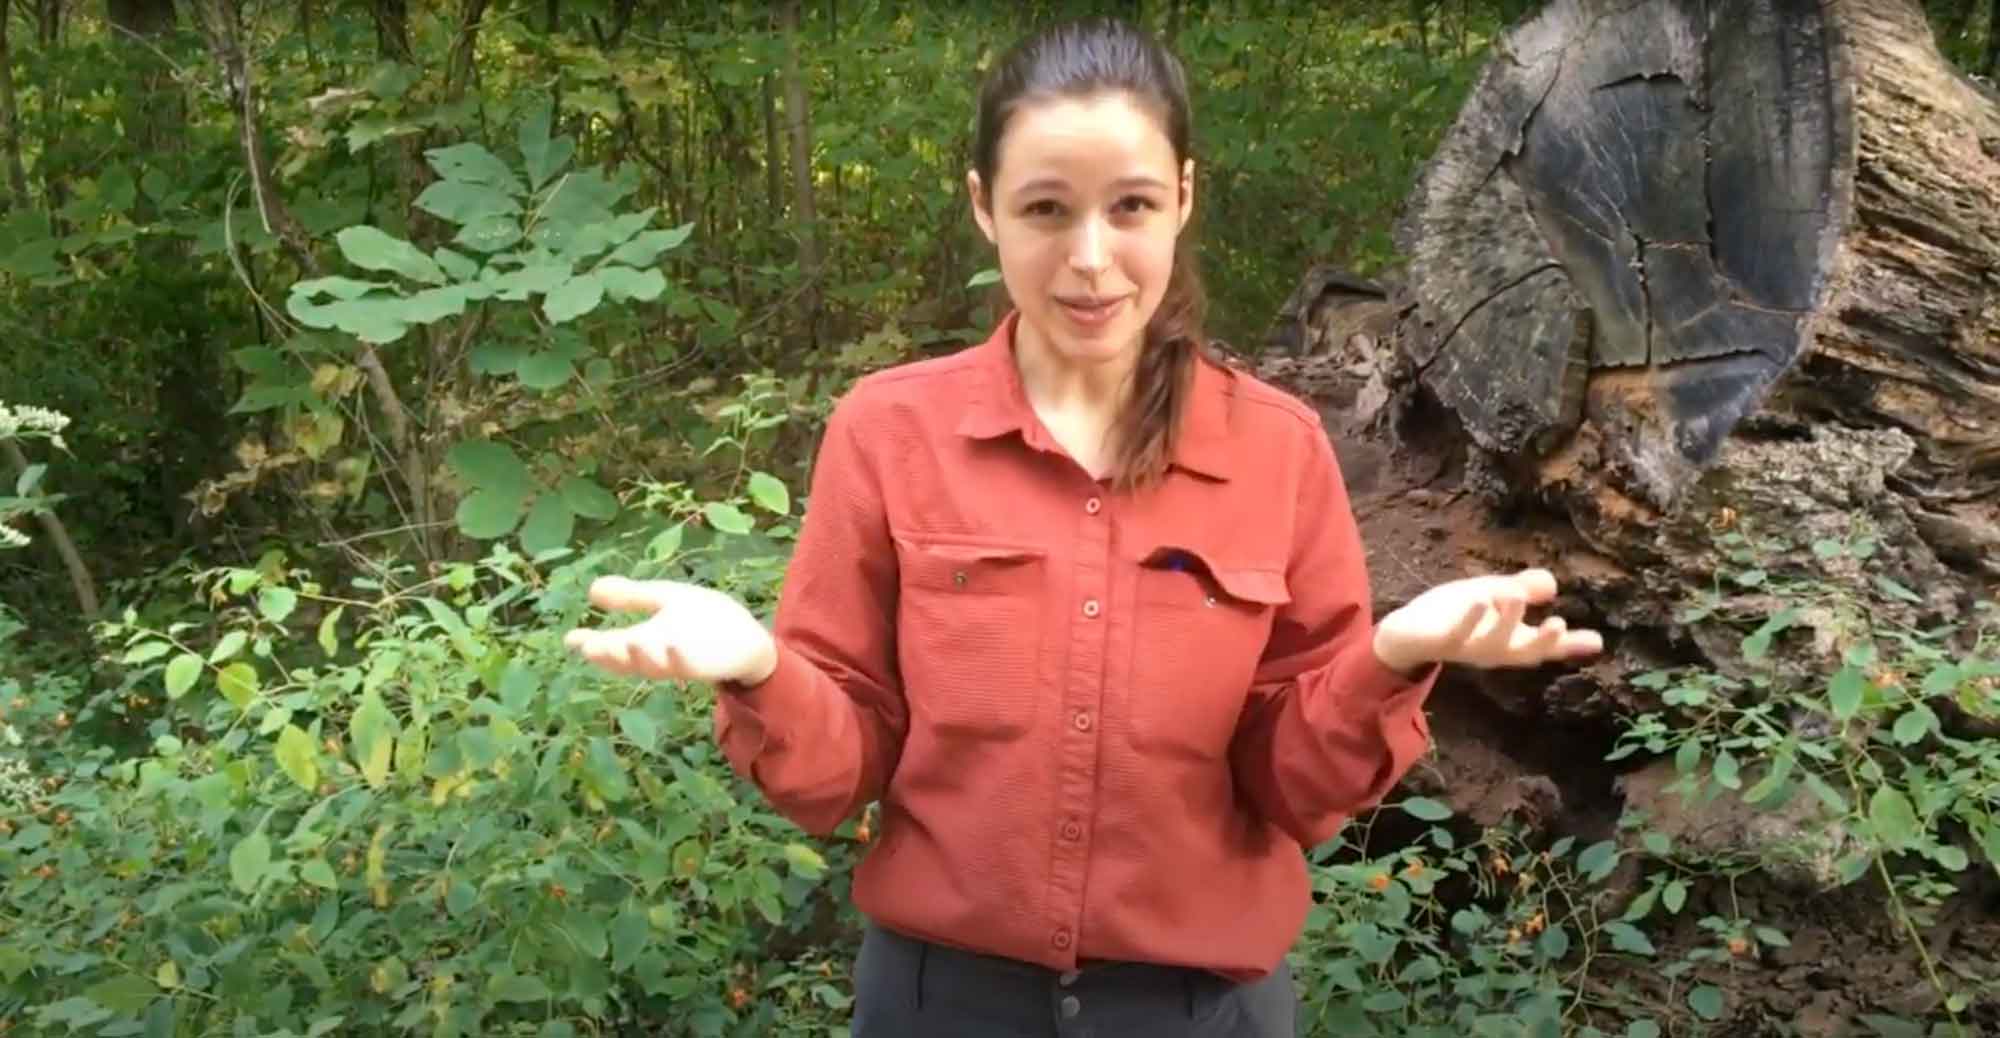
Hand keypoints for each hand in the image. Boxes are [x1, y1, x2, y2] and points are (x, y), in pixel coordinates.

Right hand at [563, 576, 778, 685]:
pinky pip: (688, 664)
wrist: (746, 638)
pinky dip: (679, 657)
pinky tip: (671, 646)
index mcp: (643, 640)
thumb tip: (592, 588)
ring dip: (640, 657)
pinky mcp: (704, 664)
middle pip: (627, 659)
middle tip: (590, 648)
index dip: (589, 643)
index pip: (609, 644)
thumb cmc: (704, 621)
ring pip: (654, 665)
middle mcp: (656, 654)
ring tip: (628, 644)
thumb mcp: (664, 601)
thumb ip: (632, 597)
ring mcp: (679, 660)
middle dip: (609, 655)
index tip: (571, 638)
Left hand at [1372, 568, 1602, 673]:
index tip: (1596, 641)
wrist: (1407, 632)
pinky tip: (1479, 602)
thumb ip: (1521, 590)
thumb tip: (1551, 584)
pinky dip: (1468, 620)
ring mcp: (1468, 648)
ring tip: (1515, 596)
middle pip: (1524, 651)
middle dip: (1543, 641)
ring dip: (1505, 621)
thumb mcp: (1492, 595)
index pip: (1545, 644)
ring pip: (1492, 642)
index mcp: (1510, 640)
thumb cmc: (1456, 615)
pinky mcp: (1441, 641)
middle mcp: (1493, 650)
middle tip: (1560, 625)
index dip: (1570, 645)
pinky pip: (1456, 633)